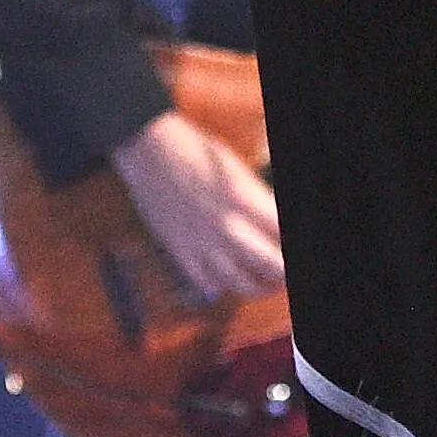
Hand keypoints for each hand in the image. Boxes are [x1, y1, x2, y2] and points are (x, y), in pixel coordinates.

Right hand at [112, 107, 288, 309]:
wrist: (148, 150)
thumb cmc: (194, 150)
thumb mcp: (238, 172)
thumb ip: (258, 201)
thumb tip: (273, 225)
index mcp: (245, 200)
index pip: (283, 235)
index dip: (288, 248)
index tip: (288, 249)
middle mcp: (227, 226)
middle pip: (270, 265)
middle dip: (282, 272)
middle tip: (284, 272)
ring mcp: (202, 242)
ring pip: (240, 282)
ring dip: (258, 286)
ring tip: (265, 283)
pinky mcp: (179, 250)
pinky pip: (206, 282)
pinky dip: (220, 286)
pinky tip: (226, 280)